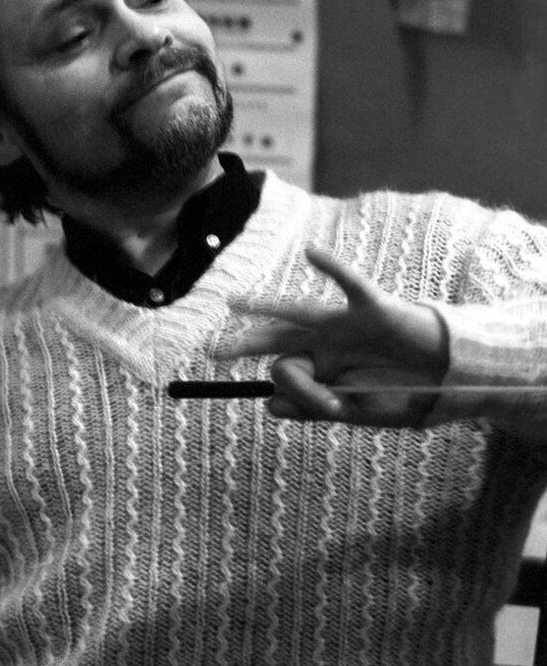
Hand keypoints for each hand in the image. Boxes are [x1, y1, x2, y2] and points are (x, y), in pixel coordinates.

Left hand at [226, 246, 449, 427]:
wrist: (452, 380)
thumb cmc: (406, 393)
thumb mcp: (357, 411)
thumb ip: (314, 407)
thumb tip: (267, 404)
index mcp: (323, 366)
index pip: (288, 375)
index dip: (300, 394)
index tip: (327, 410)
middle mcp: (327, 342)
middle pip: (277, 340)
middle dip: (245, 345)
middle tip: (213, 355)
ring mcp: (348, 323)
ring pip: (299, 312)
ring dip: (266, 308)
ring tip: (233, 304)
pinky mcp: (376, 308)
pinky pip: (351, 284)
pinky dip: (333, 269)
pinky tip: (311, 254)